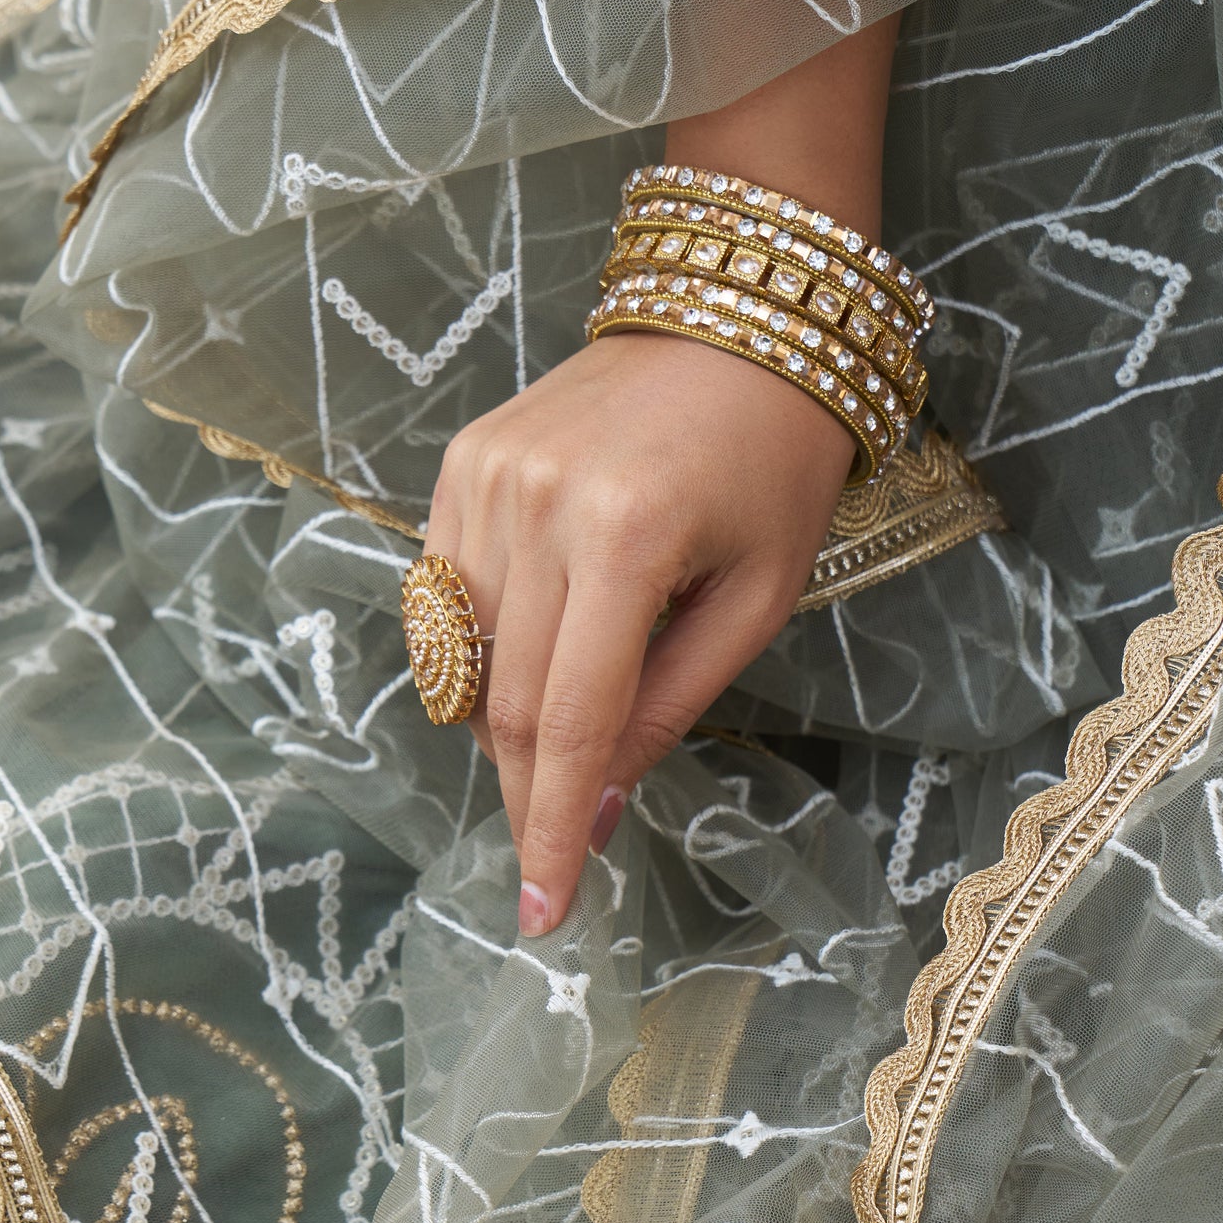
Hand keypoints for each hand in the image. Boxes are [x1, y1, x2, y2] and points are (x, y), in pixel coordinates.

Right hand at [426, 327, 851, 935]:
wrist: (741, 311)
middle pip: (506, 706)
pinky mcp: (462, 462)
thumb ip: (669, 706)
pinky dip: (480, 653)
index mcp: (628, 537)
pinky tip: (538, 645)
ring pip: (463, 662)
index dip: (550, 829)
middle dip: (529, 796)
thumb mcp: (757, 597)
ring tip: (564, 729)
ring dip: (505, 726)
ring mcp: (486, 478)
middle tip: (550, 857)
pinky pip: (446, 599)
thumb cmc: (775, 459)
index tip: (544, 910)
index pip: (571, 721)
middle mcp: (538, 505)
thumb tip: (591, 808)